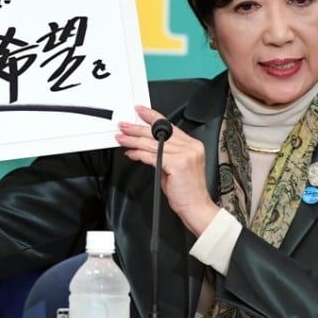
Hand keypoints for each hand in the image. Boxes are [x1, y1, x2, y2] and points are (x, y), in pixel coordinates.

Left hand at [116, 105, 218, 235]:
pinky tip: (131, 153)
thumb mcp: (175, 165)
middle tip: (124, 125)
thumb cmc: (185, 189)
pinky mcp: (177, 163)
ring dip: (133, 141)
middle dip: (137, 128)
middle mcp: (191, 147)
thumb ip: (164, 153)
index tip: (140, 111)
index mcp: (192, 145)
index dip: (153, 116)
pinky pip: (152, 156)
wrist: (196, 207)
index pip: (169, 126)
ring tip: (121, 138)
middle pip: (159, 133)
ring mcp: (185, 154)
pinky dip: (139, 154)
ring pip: (152, 144)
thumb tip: (143, 145)